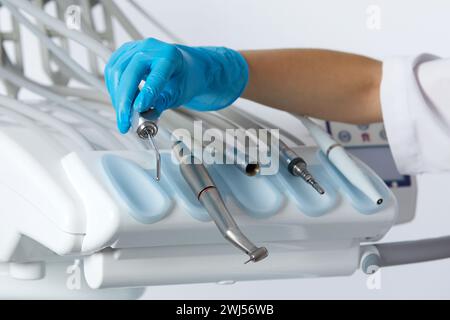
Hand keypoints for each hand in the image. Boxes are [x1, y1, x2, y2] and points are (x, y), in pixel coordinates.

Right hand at [104, 38, 248, 132]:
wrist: (186, 66)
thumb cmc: (185, 77)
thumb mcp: (179, 93)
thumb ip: (162, 104)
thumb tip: (144, 117)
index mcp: (169, 56)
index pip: (154, 76)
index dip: (145, 94)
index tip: (137, 110)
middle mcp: (150, 48)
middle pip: (129, 72)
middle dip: (124, 101)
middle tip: (124, 121)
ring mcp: (136, 48)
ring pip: (116, 72)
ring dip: (117, 97)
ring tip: (124, 114)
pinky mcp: (124, 53)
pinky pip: (112, 71)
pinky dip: (114, 89)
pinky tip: (121, 102)